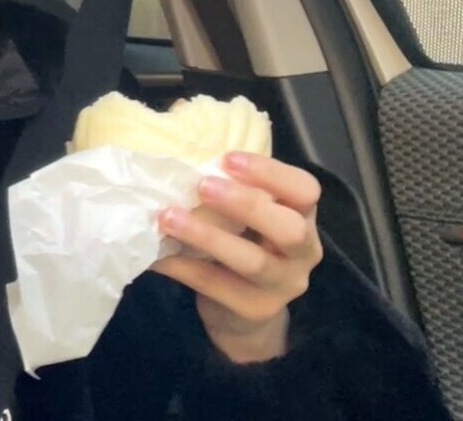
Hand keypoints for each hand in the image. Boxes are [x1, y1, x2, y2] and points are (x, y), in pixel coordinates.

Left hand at [150, 152, 322, 363]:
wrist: (242, 313)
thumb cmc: (243, 243)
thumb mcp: (248, 215)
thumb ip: (234, 187)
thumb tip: (182, 149)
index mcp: (303, 217)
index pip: (305, 190)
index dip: (271, 172)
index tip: (227, 159)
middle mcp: (303, 252)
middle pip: (290, 228)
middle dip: (247, 203)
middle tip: (202, 185)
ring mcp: (282, 286)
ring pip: (252, 261)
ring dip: (207, 236)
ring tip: (168, 217)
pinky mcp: (254, 310)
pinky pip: (216, 285)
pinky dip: (183, 266)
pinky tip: (157, 253)